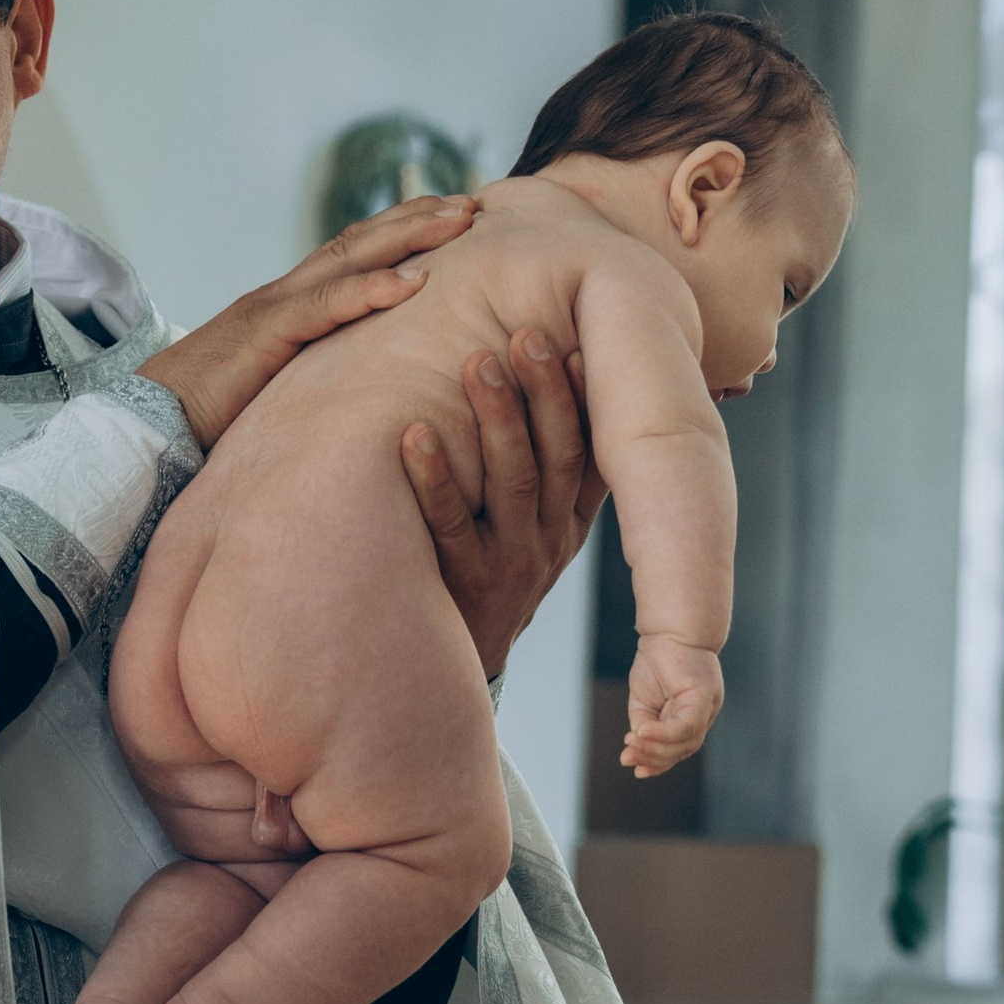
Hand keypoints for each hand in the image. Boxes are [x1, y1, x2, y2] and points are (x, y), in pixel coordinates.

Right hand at [142, 196, 478, 451]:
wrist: (148, 425)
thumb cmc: (209, 420)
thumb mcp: (276, 393)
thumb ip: (314, 381)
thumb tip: (359, 398)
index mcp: (290, 307)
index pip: (355, 256)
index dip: (404, 234)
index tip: (453, 223)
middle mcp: (286, 295)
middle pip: (363, 240)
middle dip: (420, 218)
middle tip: (475, 204)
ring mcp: (276, 307)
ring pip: (353, 256)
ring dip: (411, 235)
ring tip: (461, 222)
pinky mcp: (266, 334)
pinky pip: (327, 305)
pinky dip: (373, 290)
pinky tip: (416, 282)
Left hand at [403, 330, 605, 681]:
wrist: (457, 670)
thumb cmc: (491, 576)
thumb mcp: (537, 532)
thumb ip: (546, 472)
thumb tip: (555, 380)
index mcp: (569, 519)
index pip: (589, 451)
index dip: (585, 400)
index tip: (578, 344)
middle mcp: (547, 538)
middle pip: (555, 456)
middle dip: (544, 392)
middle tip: (529, 333)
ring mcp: (509, 563)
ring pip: (511, 481)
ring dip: (497, 418)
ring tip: (477, 361)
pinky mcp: (463, 584)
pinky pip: (449, 525)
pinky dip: (434, 477)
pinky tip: (414, 434)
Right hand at [624, 634, 722, 777]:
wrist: (669, 629)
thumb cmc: (658, 660)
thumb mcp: (644, 701)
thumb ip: (644, 723)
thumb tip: (637, 744)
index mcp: (689, 718)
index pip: (677, 749)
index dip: (657, 763)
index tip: (636, 771)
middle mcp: (702, 716)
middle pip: (682, 751)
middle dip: (653, 759)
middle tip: (627, 758)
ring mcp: (707, 708)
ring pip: (686, 743)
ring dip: (656, 748)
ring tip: (632, 745)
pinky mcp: (704, 698)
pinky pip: (686, 726)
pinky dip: (664, 733)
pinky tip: (642, 731)